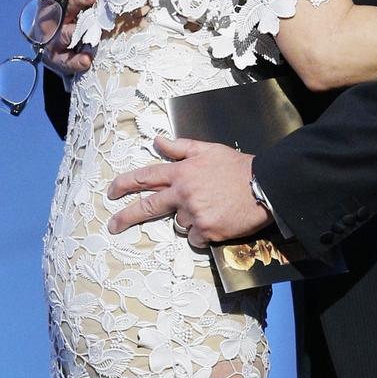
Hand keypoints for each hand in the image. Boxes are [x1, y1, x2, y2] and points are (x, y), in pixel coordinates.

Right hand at [38, 0, 96, 75]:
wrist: (72, 37)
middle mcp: (50, 15)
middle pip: (55, 7)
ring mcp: (53, 38)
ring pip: (59, 33)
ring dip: (73, 28)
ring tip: (90, 26)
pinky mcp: (61, 60)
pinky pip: (66, 62)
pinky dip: (76, 61)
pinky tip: (88, 59)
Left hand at [106, 136, 272, 246]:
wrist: (264, 186)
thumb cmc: (237, 166)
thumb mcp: (208, 149)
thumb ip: (181, 146)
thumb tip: (157, 140)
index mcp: (182, 171)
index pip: (146, 176)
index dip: (125, 184)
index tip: (112, 192)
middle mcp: (183, 193)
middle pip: (148, 206)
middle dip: (125, 216)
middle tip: (112, 225)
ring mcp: (194, 213)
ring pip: (178, 223)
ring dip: (188, 219)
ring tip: (211, 207)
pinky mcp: (207, 230)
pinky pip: (195, 238)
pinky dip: (203, 233)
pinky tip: (218, 221)